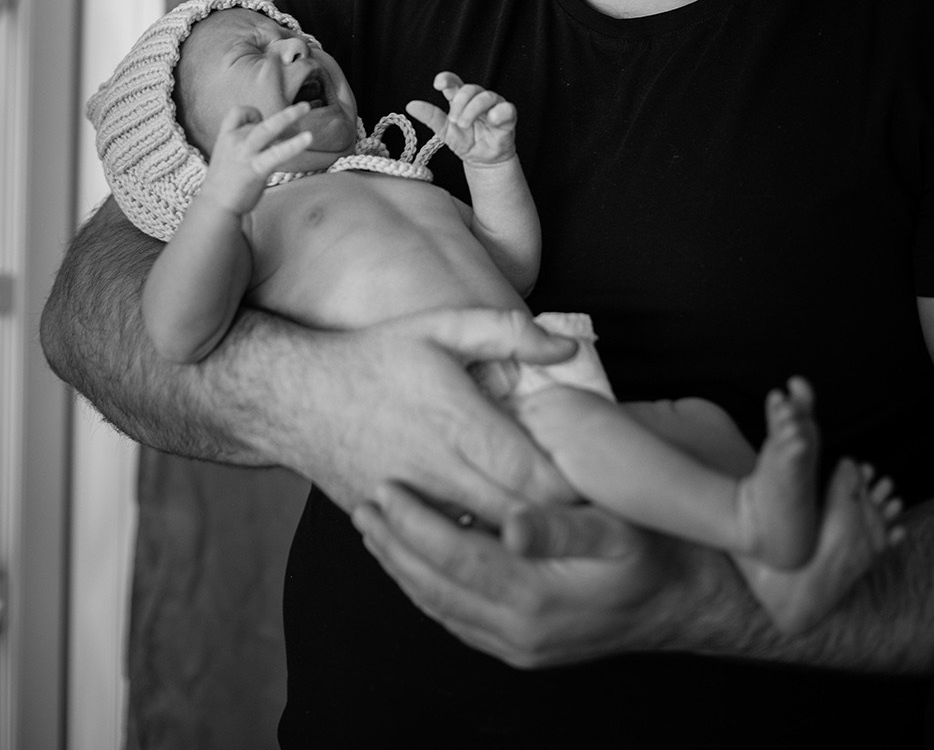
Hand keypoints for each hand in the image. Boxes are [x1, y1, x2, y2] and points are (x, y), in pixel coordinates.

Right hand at [200, 103, 313, 213]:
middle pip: (258, 119)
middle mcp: (235, 141)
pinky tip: (307, 138)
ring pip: (268, 128)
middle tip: (304, 107)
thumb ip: (246, 145)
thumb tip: (270, 139)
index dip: (252, 113)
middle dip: (285, 113)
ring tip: (306, 108)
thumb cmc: (225, 183)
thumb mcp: (229, 156)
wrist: (215, 206)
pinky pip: (277, 152)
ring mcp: (245, 154)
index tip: (261, 122)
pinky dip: (294, 144)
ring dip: (288, 116)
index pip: (237, 112)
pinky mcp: (256, 168)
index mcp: (226, 137)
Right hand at [271, 307, 579, 520]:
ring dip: (520, 541)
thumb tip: (569, 346)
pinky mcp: (394, 528)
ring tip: (553, 529)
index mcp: (458, 422)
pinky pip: (449, 552)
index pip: (536, 477)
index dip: (576, 489)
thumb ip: (508, 332)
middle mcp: (437, 472)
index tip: (600, 482)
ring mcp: (414, 508)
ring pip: (486, 545)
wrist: (294, 397)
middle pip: (520, 520)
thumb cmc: (376, 357)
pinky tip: (498, 536)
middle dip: (559, 522)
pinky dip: (477, 548)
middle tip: (593, 514)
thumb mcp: (441, 327)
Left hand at [352, 483, 686, 667]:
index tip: (384, 488)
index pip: (450, 555)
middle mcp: (517, 629)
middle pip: (433, 585)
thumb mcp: (616, 529)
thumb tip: (509, 524)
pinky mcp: (522, 649)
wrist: (683, 604)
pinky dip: (429, 590)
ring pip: (440, 606)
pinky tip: (417, 565)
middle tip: (362, 505)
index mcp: (533, 594)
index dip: (411, 522)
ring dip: (403, 568)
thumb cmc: (652, 550)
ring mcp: (517, 645)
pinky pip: (459, 620)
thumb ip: (560, 527)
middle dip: (393, 545)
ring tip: (376, 530)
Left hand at [407, 71, 517, 165]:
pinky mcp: (507, 117)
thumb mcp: (444, 131)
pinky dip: (498, 112)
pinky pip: (507, 108)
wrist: (482, 161)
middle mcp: (478, 98)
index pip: (454, 82)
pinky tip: (490, 120)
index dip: (447, 79)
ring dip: (473, 109)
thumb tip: (411, 105)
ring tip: (465, 124)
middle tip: (454, 121)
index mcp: (461, 99)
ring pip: (487, 96)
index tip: (439, 84)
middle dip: (460, 104)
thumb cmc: (464, 142)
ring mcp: (494, 106)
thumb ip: (430, 117)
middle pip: (470, 89)